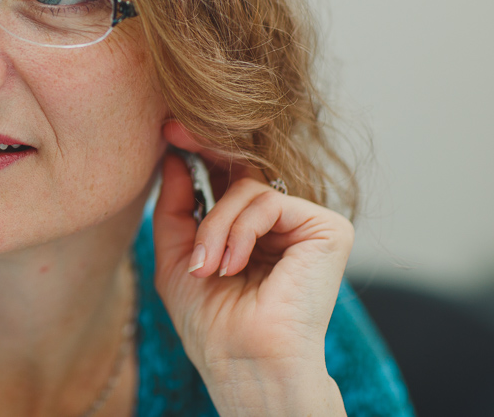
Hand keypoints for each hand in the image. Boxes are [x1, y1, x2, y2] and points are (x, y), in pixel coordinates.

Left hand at [153, 122, 353, 415]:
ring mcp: (305, 225)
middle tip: (174, 132)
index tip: (166, 130)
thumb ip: (176, 208)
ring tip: (205, 267)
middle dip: (203, 149)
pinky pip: (267, 200)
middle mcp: (281, 224)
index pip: (225, 178)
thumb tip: (172, 157)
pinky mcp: (326, 228)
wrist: (244, 362)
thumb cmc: (211, 324)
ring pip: (245, 188)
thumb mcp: (176, 258)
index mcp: (250, 231)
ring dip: (214, 226)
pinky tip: (232, 265)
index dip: (197, 152)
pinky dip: (239, 231)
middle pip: (241, 168)